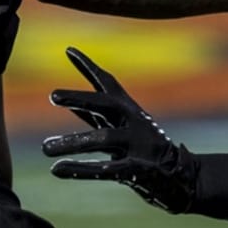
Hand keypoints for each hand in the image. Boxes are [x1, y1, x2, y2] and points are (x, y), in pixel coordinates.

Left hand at [42, 47, 198, 213]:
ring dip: (74, 142)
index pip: (107, 83)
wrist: (183, 177)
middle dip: (80, 99)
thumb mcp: (119, 126)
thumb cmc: (142, 148)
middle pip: (106, 104)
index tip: (68, 50)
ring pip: (104, 139)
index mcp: (128, 110)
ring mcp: (138, 145)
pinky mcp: (139, 170)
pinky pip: (108, 169)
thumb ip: (92, 113)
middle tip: (53, 95)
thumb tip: (63, 97)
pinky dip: (82, 170)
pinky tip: (59, 169)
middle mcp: (133, 122)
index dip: (88, 66)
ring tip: (45, 149)